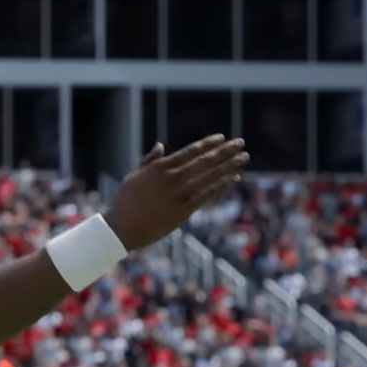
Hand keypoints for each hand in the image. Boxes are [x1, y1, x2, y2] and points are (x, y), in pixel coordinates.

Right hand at [104, 135, 248, 250]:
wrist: (123, 229)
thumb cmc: (126, 201)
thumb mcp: (134, 176)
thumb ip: (149, 161)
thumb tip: (161, 145)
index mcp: (160, 167)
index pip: (191, 151)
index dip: (209, 143)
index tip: (222, 138)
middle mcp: (172, 178)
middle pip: (206, 161)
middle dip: (225, 151)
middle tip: (241, 143)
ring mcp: (180, 195)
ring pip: (211, 176)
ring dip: (230, 165)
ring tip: (243, 158)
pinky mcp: (184, 210)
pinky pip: (208, 194)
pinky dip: (222, 184)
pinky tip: (233, 177)